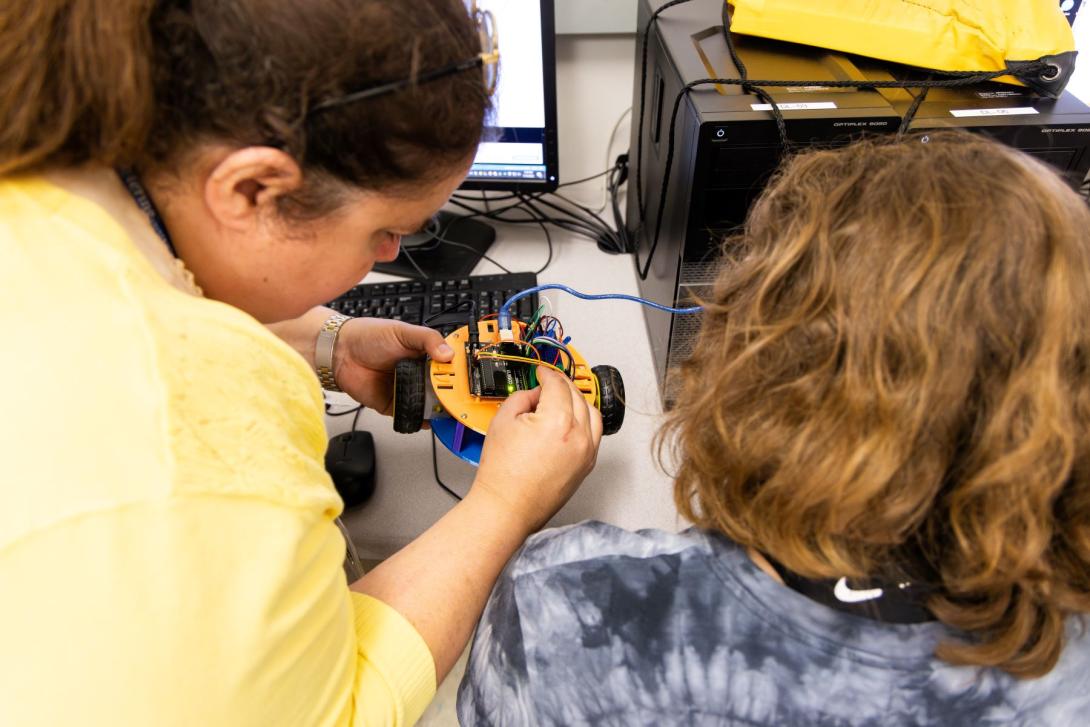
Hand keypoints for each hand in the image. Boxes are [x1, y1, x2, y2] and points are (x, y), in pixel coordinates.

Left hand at [333, 317, 453, 412]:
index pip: (448, 367)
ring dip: (438, 410)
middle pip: (441, 389)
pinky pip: (410, 416)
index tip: (467, 381)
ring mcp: (406, 390)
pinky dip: (419, 421)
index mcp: (424, 355)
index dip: (458, 375)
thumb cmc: (368, 335)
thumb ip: (428, 340)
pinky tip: (428, 420)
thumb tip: (448, 353)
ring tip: (447, 412)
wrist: (339, 351)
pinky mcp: (393, 405)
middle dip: (451, 396)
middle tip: (459, 399)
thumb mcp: (403, 331)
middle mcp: (417, 374)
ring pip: (428, 405)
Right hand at [469, 366, 603, 532]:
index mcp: (558, 421)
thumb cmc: (502, 474)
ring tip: (562, 399)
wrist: (507, 507)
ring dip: (577, 400)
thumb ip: (522, 398)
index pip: (557, 385)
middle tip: (548, 383)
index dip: (547, 374)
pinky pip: (594, 434)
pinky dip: (586, 421)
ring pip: (591, 412)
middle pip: (576, 395)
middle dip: (561, 385)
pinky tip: (572, 420)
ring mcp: (586, 452)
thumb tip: (535, 394)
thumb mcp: (503, 421)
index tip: (541, 373)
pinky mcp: (587, 465)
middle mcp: (578, 436)